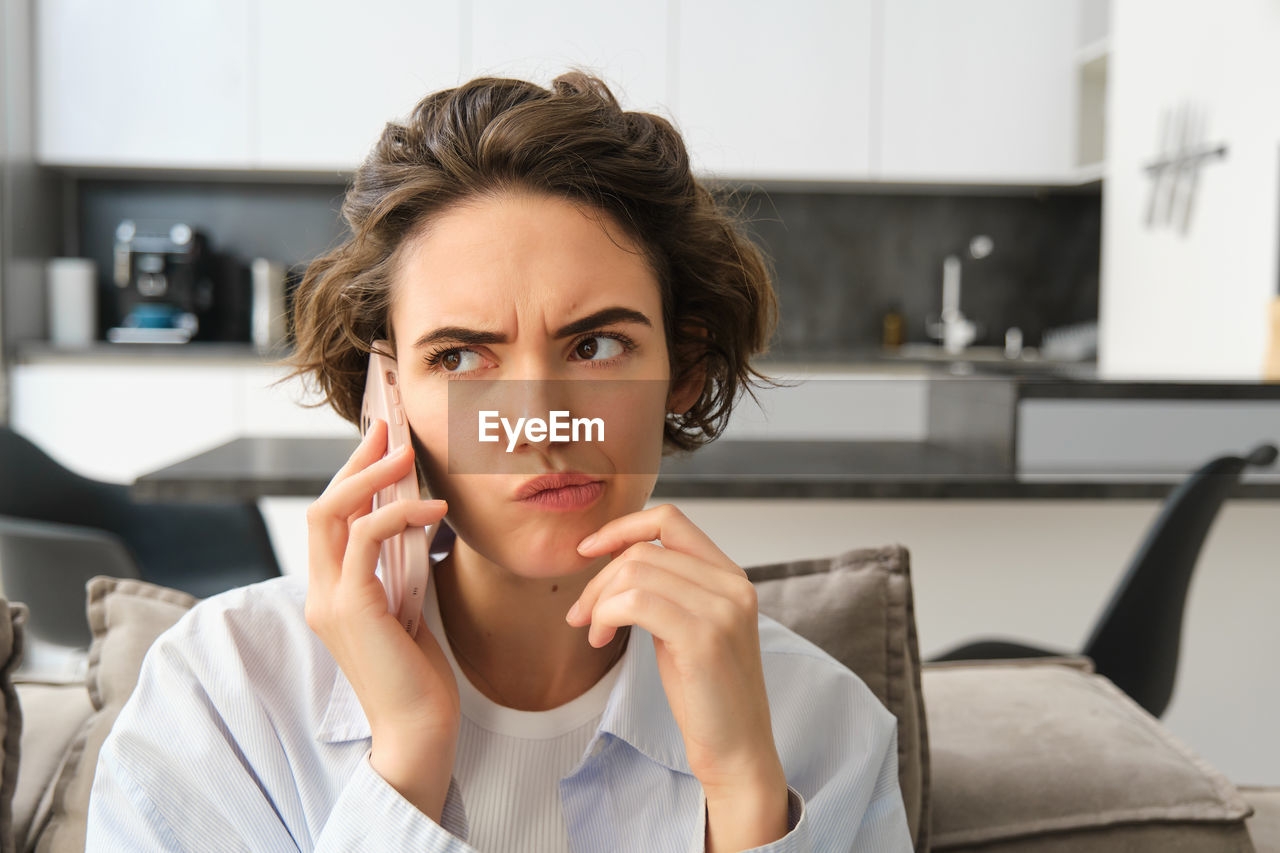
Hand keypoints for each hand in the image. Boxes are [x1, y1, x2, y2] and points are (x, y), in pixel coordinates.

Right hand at [304, 417, 457, 818]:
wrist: (419, 730)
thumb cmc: (419, 675)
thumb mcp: (407, 609)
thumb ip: (397, 570)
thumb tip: (415, 522)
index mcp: (331, 593)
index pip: (331, 521)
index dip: (353, 477)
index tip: (382, 443)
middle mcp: (320, 593)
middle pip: (323, 507)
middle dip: (356, 462)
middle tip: (388, 427)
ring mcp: (329, 600)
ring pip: (333, 514)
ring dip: (373, 477)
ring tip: (410, 454)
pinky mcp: (350, 607)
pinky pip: (366, 538)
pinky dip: (400, 514)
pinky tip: (437, 510)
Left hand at [568, 504, 787, 829]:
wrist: (737, 749)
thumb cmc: (707, 693)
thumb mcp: (688, 626)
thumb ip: (667, 588)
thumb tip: (616, 557)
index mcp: (730, 576)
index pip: (670, 520)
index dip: (622, 527)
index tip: (588, 549)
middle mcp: (732, 584)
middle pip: (643, 550)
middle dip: (599, 578)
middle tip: (581, 614)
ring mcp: (722, 609)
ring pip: (635, 573)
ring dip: (598, 600)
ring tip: (593, 632)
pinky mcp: (704, 638)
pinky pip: (635, 603)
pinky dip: (605, 615)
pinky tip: (600, 639)